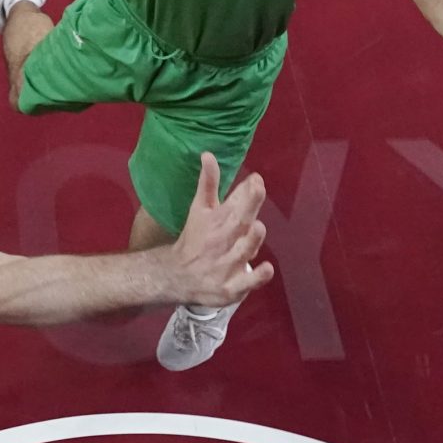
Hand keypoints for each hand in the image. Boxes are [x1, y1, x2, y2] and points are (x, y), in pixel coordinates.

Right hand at [165, 154, 273, 305]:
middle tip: (257, 189)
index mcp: (216, 221)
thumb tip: (208, 154)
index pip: (233, 203)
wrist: (175, 276)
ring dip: (250, 240)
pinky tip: (267, 269)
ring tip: (258, 227)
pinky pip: (245, 283)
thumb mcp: (199, 210)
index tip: (256, 178)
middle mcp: (222, 242)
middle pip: (238, 223)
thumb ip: (208, 183)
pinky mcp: (229, 288)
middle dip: (248, 206)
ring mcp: (225, 266)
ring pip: (241, 252)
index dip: (245, 191)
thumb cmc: (194, 239)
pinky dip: (255, 277)